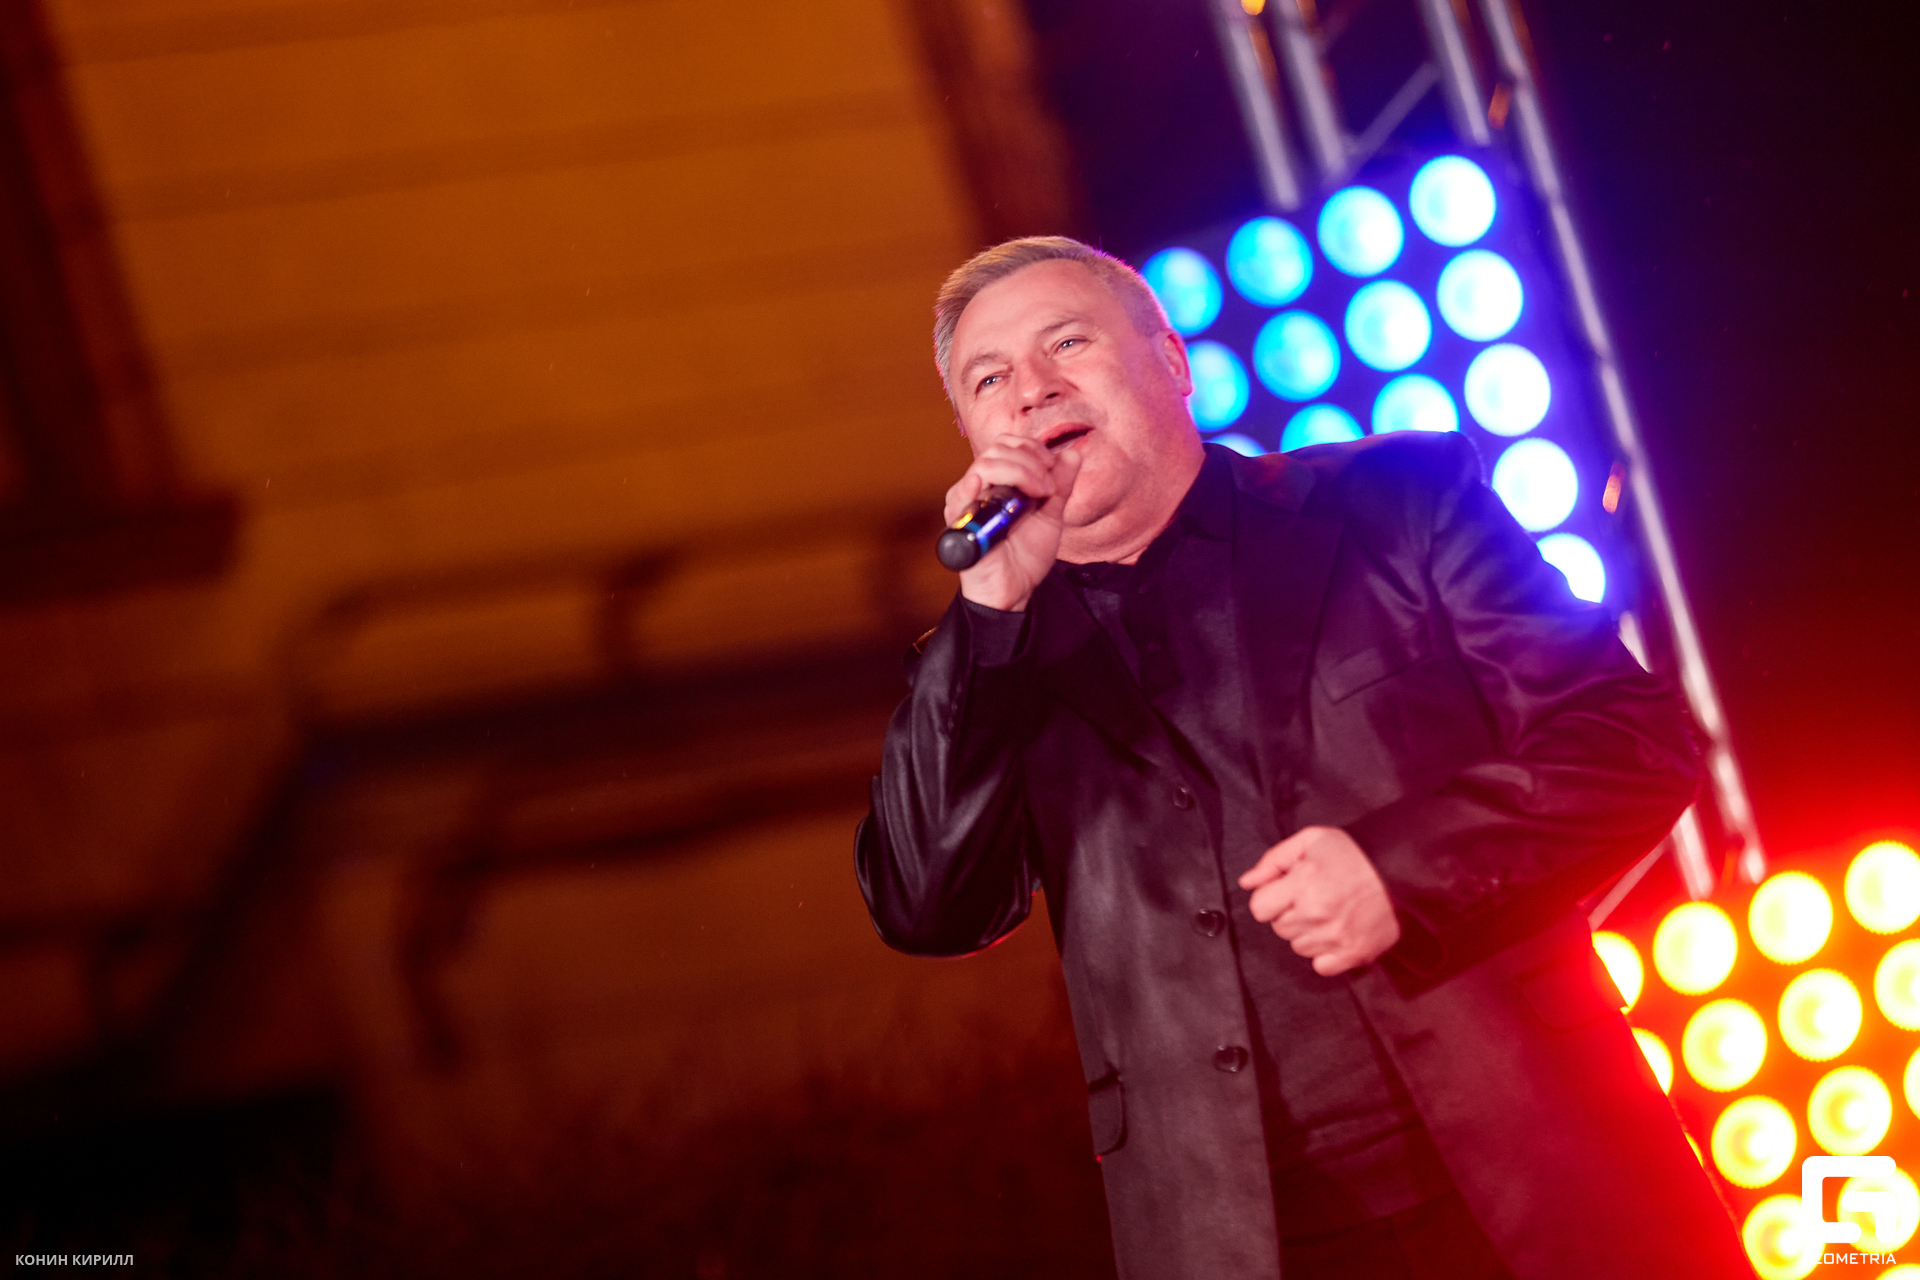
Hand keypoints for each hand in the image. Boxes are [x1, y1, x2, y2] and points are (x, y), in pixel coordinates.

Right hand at [943, 434, 1083, 611]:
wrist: (1015, 589)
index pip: (1009, 444)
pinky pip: (960, 494)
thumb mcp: (1051, 516)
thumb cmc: (1026, 556)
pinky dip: (974, 484)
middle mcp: (983, 486)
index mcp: (1002, 482)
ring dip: (1017, 471)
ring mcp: (969, 501)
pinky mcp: (959, 519)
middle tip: (1047, 486)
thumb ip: (1061, 485)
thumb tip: (1073, 453)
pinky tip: (987, 485)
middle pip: (998, 449)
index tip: (1053, 467)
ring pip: (984, 465)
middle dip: (1029, 460)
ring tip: (1037, 495)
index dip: (1032, 448)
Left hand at [1238, 826, 1400, 975]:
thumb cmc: (1355, 855)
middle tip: (1313, 897)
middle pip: (1279, 928)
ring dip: (1308, 933)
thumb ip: (1274, 860)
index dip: (1271, 897)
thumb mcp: (1311, 840)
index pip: (1259, 908)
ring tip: (1329, 912)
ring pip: (1298, 947)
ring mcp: (1336, 937)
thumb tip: (1248, 882)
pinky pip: (1321, 966)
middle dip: (1290, 913)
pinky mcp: (1354, 954)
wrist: (1401, 872)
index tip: (1287, 890)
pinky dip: (1326, 953)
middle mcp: (1317, 913)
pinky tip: (1337, 932)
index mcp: (1303, 883)